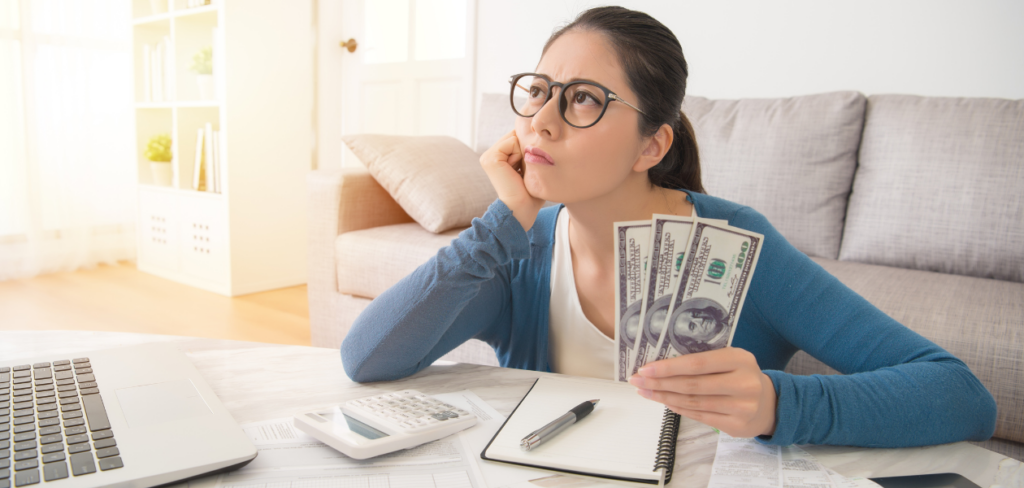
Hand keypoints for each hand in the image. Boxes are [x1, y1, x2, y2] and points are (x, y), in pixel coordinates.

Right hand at [479, 130, 545, 230]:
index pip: (519, 137)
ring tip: (520, 173)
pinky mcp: (490, 158)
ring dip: (524, 153)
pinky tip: (516, 172)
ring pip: (516, 137)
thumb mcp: (532, 168)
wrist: (521, 211)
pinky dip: (519, 155)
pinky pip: (512, 141)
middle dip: (527, 149)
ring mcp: (488, 156)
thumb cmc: (531, 195)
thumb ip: (531, 151)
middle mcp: (491, 154)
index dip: (529, 149)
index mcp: (498, 157)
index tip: (528, 170)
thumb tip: (538, 135)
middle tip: (524, 172)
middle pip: (517, 135)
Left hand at [629, 347, 777, 437]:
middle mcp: (743, 383)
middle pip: (692, 384)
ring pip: (693, 402)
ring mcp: (741, 407)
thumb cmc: (741, 376)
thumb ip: (704, 359)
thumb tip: (662, 362)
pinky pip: (699, 416)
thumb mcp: (731, 360)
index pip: (697, 363)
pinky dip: (678, 408)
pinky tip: (664, 401)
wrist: (769, 403)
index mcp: (740, 359)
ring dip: (664, 396)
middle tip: (638, 380)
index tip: (646, 368)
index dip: (669, 367)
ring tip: (646, 391)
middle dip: (660, 382)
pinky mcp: (736, 425)